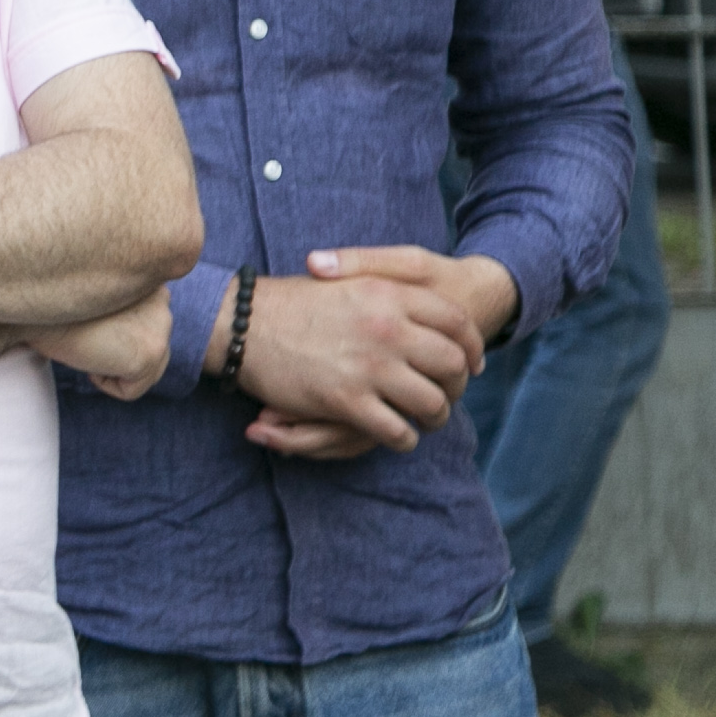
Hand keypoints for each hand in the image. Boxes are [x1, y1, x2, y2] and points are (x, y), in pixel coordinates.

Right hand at [28, 285, 171, 399]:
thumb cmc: (48, 305)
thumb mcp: (92, 295)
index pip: (146, 327)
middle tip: (85, 337)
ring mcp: (160, 327)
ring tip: (86, 344)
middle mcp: (162, 300)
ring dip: (112, 367)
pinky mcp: (149, 354)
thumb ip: (119, 306)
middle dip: (119, 355)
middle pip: (152, 351)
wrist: (33, 308)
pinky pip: (130, 390)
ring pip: (145, 372)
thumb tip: (121, 334)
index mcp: (148, 280)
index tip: (88, 326)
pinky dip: (104, 382)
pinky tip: (87, 356)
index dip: (115, 336)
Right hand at [227, 249, 496, 456]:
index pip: (457, 323)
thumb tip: (431, 304)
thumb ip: (391, 289)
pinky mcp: (347, 400)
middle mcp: (388, 329)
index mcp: (390, 294)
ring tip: (425, 419)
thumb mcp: (348, 277)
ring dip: (435, 417)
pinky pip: (396, 430)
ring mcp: (369, 366)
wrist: (244, 324)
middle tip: (447, 394)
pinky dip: (403, 438)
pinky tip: (397, 435)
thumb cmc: (294, 302)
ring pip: (431, 403)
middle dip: (456, 386)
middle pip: (451, 365)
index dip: (471, 346)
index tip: (471, 363)